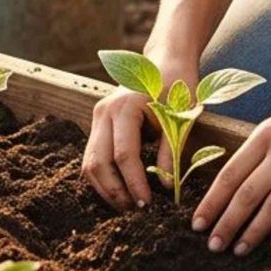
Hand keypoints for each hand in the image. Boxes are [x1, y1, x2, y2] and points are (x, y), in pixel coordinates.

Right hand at [82, 52, 198, 210]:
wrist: (166, 60)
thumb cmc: (178, 85)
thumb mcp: (181, 117)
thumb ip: (171, 151)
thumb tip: (167, 187)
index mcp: (125, 106)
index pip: (124, 154)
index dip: (134, 182)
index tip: (148, 203)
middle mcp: (104, 111)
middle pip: (98, 162)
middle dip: (114, 191)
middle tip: (134, 211)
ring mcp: (98, 117)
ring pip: (90, 163)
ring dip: (106, 188)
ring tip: (128, 205)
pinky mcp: (98, 124)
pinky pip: (93, 157)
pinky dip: (103, 177)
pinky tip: (120, 190)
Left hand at [191, 76, 270, 256]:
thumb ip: (260, 147)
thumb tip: (235, 181)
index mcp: (267, 133)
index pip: (230, 174)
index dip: (212, 202)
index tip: (198, 223)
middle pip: (247, 194)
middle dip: (227, 223)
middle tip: (213, 245)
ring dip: (253, 232)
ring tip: (239, 249)